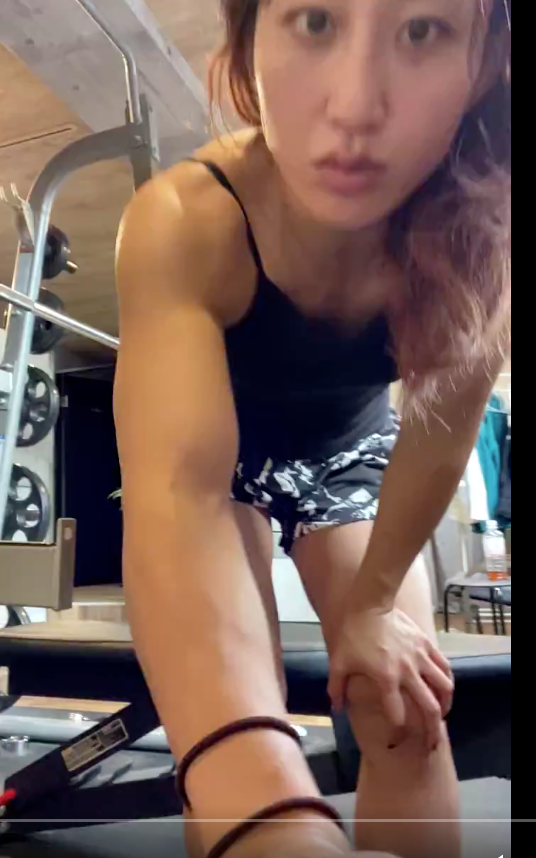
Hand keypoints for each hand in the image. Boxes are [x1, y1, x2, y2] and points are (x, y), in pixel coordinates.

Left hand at [328, 606, 453, 751]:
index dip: (397, 734)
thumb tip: (337, 709)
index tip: (395, 743)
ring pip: (444, 688)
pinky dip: (447, 682)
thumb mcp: (338, 662)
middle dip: (432, 732)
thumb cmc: (352, 633)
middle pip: (429, 709)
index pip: (397, 716)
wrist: (369, 603)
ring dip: (446, 707)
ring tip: (441, 717)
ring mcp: (420, 657)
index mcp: (386, 679)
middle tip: (431, 745)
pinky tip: (444, 689)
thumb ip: (336, 688)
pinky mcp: (427, 644)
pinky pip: (445, 667)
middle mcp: (408, 672)